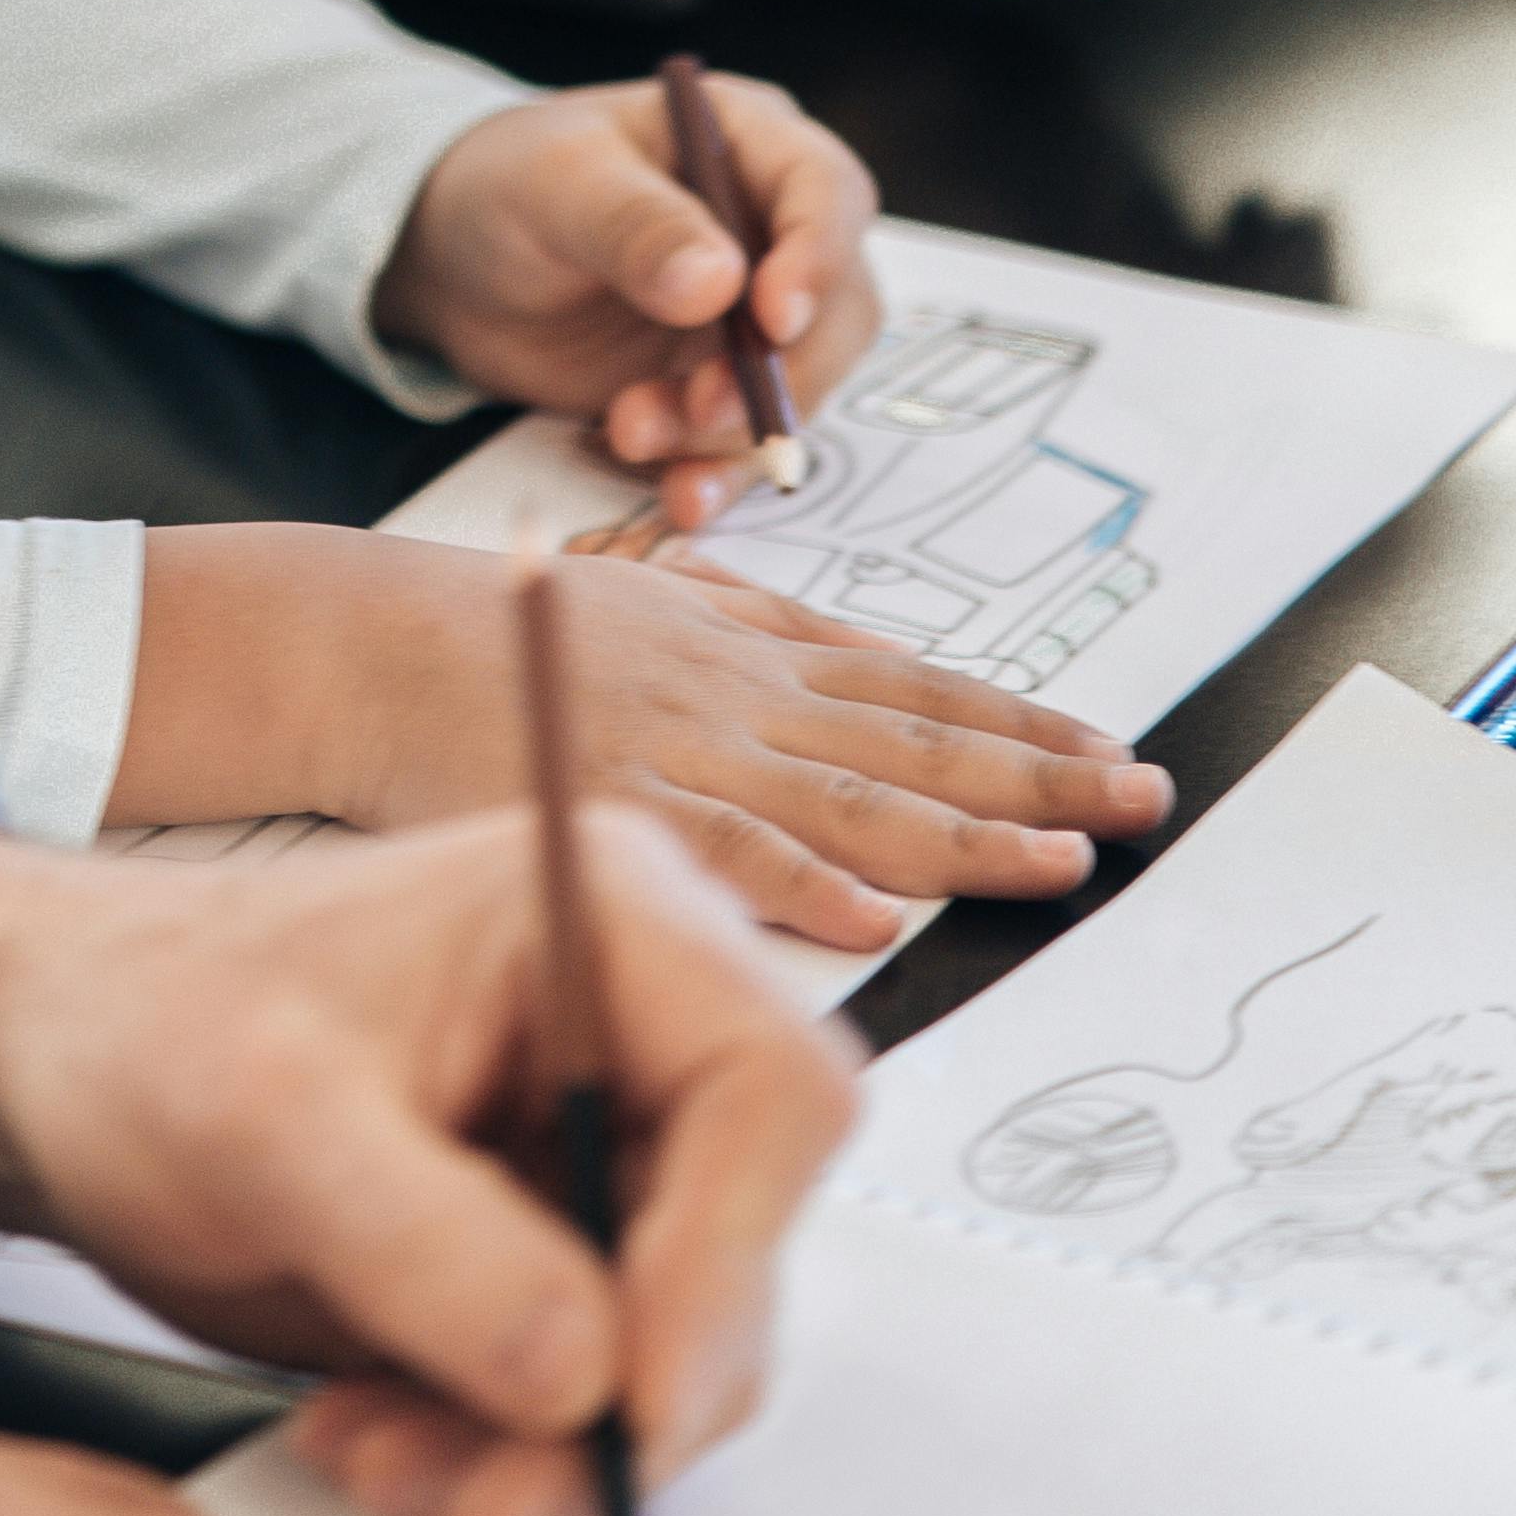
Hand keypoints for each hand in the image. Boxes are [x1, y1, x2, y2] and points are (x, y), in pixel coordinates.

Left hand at [0, 791, 862, 1515]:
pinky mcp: (554, 1254)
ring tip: (371, 1466)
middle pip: (733, 1253)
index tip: (626, 1405)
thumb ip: (427, 1242)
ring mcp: (602, 1150)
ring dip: (537, 1456)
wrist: (51, 1062)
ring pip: (665, 1356)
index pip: (770, 1093)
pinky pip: (587, 1399)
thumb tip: (588, 1376)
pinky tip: (370, 1445)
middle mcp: (639, 1031)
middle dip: (614, 1408)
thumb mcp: (259, 1119)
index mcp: (609, 919)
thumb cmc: (141, 1024)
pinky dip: (494, 1458)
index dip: (726, 1262)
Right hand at [108, 515, 1163, 943]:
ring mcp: (682, 748)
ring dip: (966, 832)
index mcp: (746, 648)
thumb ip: (734, 619)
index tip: (1109, 746)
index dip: (1018, 719)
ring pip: (848, 793)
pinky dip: (804, 884)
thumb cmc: (498, 629)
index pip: (911, 684)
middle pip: (912, 735)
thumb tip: (822, 640)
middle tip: (1147, 801)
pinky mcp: (614, 806)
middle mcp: (737, 691)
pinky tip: (880, 917)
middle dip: (1040, 773)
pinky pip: (723, 853)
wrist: (368, 641)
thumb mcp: (642, 597)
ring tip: (1065, 865)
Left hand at [371, 73, 880, 513]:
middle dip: (777, 373)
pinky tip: (677, 497)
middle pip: (834, 309)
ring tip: (630, 432)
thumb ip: (635, 226)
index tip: (775, 319)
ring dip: (729, 431)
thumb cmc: (511, 185)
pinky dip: (715, 474)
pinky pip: (743, 442)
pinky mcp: (719, 386)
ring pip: (793, 388)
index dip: (817, 257)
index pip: (825, 190)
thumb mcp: (557, 184)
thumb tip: (720, 284)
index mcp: (750, 141)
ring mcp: (752, 317)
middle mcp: (772, 230)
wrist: (457, 264)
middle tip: (700, 409)